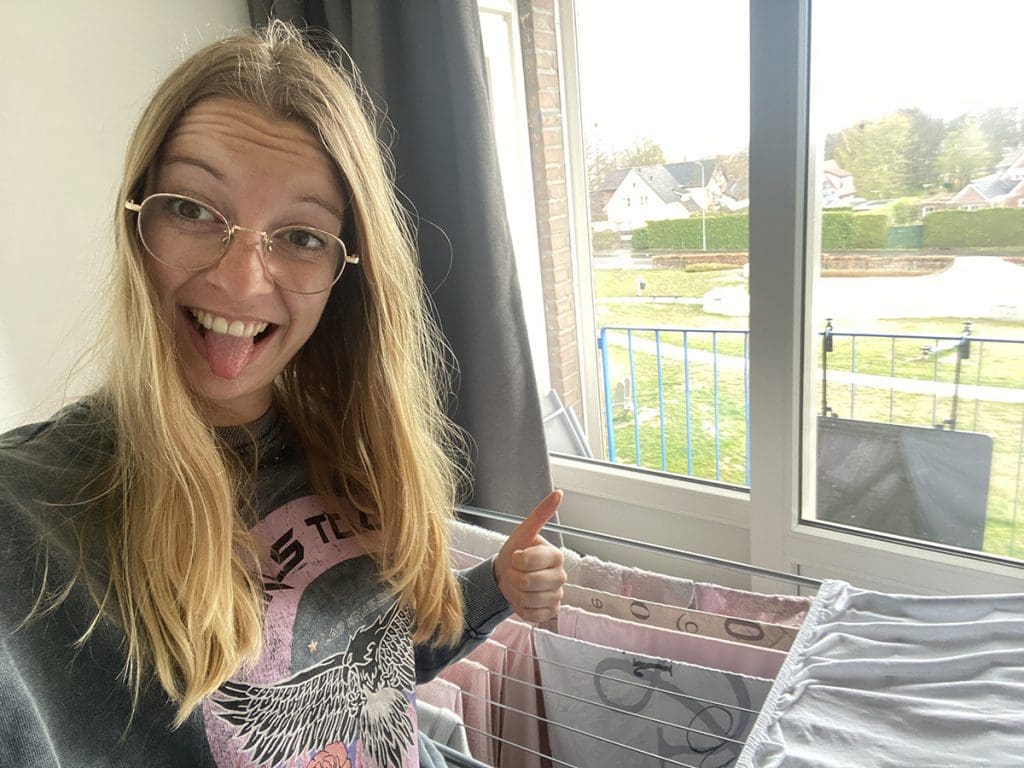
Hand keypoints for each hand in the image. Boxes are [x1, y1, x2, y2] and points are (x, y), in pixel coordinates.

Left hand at [493, 490, 566, 622]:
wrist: (507, 575)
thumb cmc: (516, 551)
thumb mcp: (524, 532)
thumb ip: (541, 514)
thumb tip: (559, 493)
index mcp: (556, 555)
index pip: (529, 560)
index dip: (516, 559)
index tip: (516, 555)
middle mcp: (561, 576)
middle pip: (529, 582)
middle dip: (515, 577)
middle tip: (516, 571)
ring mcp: (557, 595)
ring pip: (530, 599)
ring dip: (517, 593)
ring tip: (519, 584)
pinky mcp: (551, 612)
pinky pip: (533, 615)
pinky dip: (522, 608)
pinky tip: (523, 598)